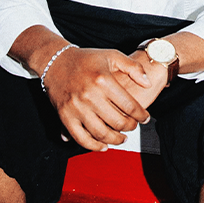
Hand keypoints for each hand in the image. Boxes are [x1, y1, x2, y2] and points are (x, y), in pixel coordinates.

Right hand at [42, 46, 158, 151]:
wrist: (56, 61)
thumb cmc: (86, 59)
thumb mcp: (112, 56)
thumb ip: (134, 68)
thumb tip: (148, 84)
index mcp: (103, 80)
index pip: (129, 105)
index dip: (141, 115)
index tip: (145, 118)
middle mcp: (89, 95)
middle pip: (117, 122)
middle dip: (131, 127)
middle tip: (134, 126)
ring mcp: (76, 107)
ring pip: (101, 133)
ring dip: (116, 140)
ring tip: (122, 138)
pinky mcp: (65, 116)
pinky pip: (81, 138)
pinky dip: (94, 146)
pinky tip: (104, 146)